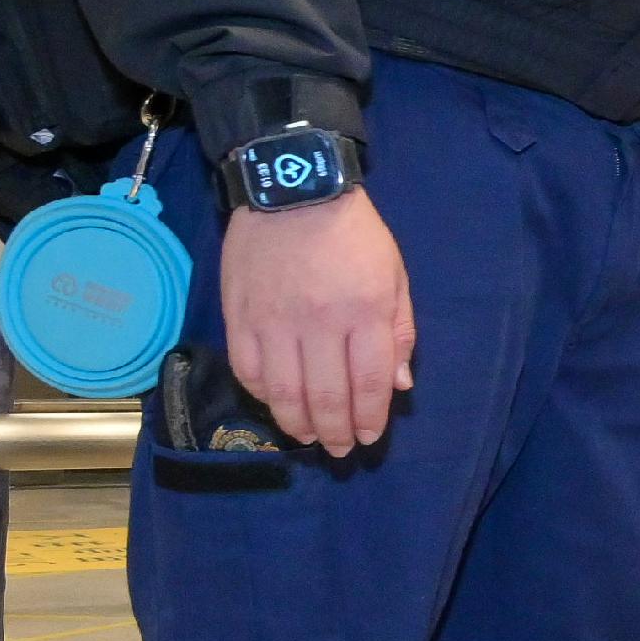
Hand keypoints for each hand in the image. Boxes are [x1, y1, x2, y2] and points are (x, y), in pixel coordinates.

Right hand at [220, 190, 413, 457]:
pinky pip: (248, 370)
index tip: (368, 438)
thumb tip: (399, 385)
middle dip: (335, 432)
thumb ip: (399, 331)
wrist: (293, 189)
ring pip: (283, 392)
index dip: (369, 419)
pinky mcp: (240, 316)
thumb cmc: (354, 234)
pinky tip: (276, 404)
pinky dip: (262, 395)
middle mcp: (319, 324)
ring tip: (309, 437)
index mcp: (364, 313)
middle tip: (339, 450)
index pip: (368, 383)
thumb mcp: (394, 276)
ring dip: (297, 424)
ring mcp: (274, 321)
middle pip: (325, 396)